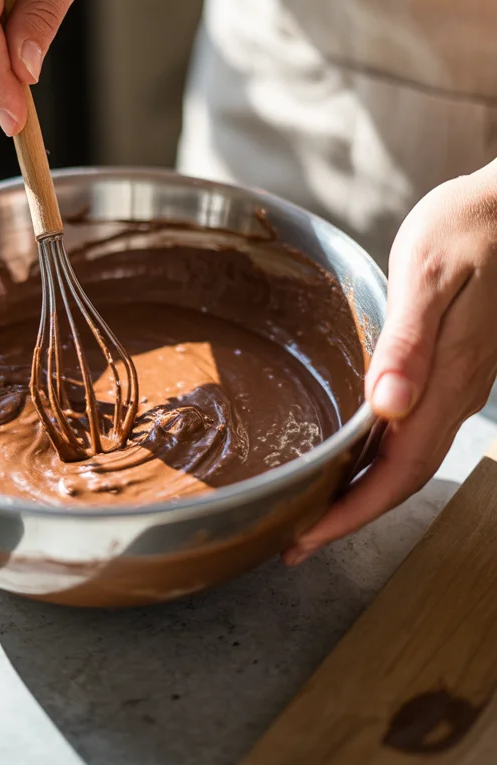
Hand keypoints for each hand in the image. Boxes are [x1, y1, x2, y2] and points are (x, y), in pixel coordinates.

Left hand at [285, 162, 496, 563]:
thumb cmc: (469, 225)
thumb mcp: (428, 273)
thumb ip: (408, 343)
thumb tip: (387, 406)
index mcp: (448, 378)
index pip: (400, 471)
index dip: (353, 512)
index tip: (306, 538)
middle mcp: (458, 392)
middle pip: (405, 477)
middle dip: (351, 515)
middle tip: (296, 538)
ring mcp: (460, 382)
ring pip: (412, 457)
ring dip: (365, 489)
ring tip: (316, 506)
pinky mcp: (456, 366)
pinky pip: (418, 429)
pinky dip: (381, 455)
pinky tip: (352, 449)